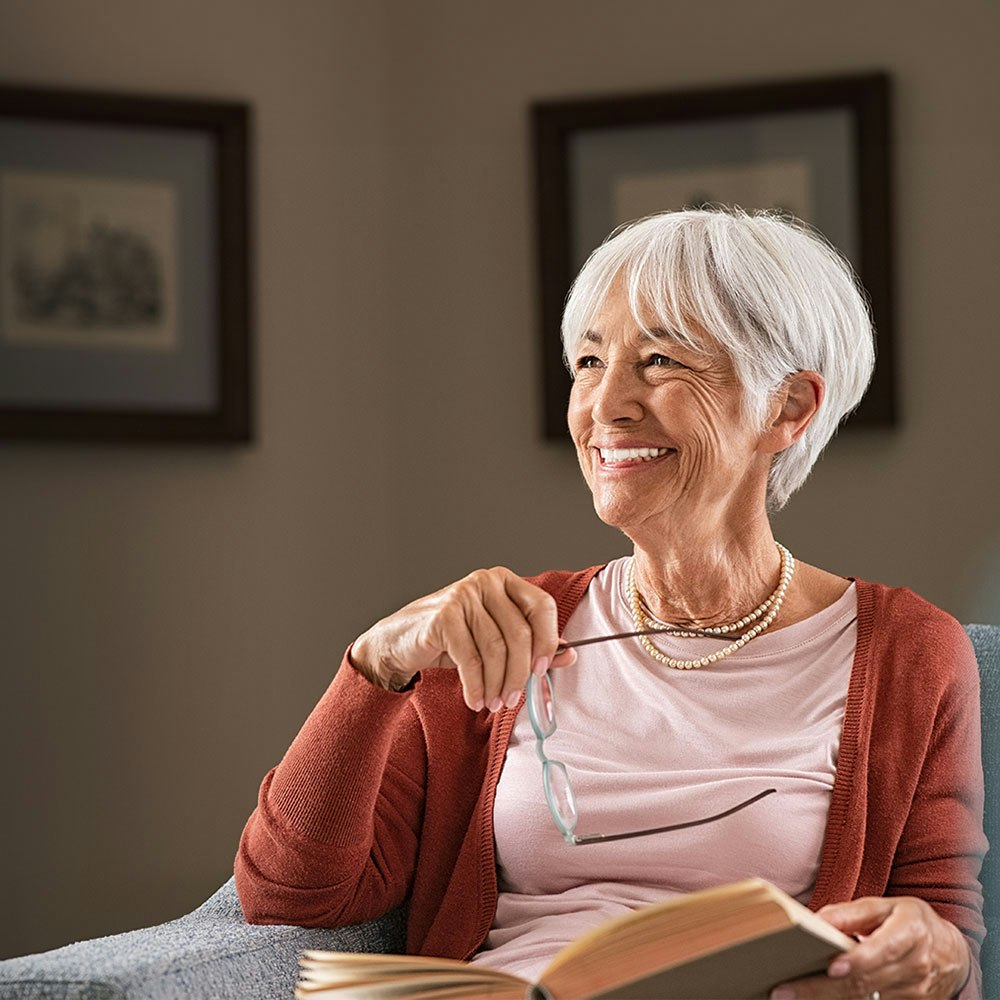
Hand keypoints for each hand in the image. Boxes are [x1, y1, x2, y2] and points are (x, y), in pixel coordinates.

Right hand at [350, 567, 576, 710]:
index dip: (548, 640)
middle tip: (514, 699)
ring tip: (494, 704)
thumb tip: (570, 655)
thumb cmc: (453, 640)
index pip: (542, 606)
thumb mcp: (495, 641)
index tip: (543, 671)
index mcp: (505, 581)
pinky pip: (471, 659)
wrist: (400, 642)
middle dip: (520, 674)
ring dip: (498, 684)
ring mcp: (463, 595)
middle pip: (520, 633)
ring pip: (496, 649)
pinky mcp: (444, 616)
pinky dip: (476, 685)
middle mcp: (486, 581)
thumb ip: (533, 645)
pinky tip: (475, 699)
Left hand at [769, 896, 969, 999]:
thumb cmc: (910, 923)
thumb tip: (814, 919)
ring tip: (790, 995)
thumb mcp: (885, 906)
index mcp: (910, 933)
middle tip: (784, 990)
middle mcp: (915, 968)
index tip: (832, 967)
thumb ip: (850, 913)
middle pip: (866, 983)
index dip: (858, 960)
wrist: (951, 953)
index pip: (884, 950)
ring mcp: (914, 994)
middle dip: (821, 989)